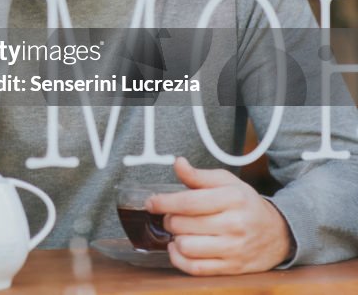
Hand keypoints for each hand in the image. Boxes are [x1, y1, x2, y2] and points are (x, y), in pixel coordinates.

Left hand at [148, 157, 293, 274]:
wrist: (279, 233)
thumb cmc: (247, 204)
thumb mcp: (227, 183)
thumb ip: (199, 175)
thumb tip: (178, 163)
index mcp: (232, 199)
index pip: (188, 202)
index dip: (163, 202)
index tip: (151, 202)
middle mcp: (234, 225)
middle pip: (183, 224)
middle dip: (170, 219)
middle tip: (173, 216)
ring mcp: (234, 249)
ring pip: (186, 247)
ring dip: (175, 239)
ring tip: (179, 232)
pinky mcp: (232, 268)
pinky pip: (195, 268)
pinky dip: (179, 259)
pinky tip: (178, 249)